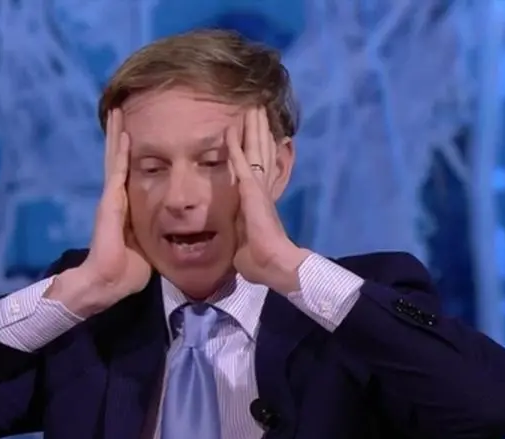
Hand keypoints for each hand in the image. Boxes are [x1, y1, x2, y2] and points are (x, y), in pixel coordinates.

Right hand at [50, 109, 150, 313]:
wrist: (108, 281)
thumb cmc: (128, 269)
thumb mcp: (147, 245)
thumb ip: (155, 232)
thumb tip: (173, 230)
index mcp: (124, 207)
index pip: (127, 173)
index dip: (129, 153)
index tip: (134, 132)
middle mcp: (115, 198)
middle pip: (118, 159)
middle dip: (119, 135)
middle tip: (122, 110)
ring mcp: (111, 198)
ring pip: (115, 159)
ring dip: (116, 135)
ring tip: (117, 112)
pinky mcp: (111, 203)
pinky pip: (117, 172)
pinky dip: (120, 152)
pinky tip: (123, 134)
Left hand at [227, 108, 309, 293]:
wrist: (274, 264)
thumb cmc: (260, 261)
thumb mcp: (245, 247)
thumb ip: (242, 240)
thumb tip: (239, 250)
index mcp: (260, 202)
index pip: (259, 170)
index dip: (259, 152)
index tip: (260, 136)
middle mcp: (262, 190)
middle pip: (261, 153)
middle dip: (259, 131)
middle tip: (258, 109)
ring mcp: (257, 188)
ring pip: (255, 151)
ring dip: (253, 129)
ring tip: (253, 108)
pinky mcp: (251, 190)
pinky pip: (240, 163)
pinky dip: (235, 145)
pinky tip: (231, 128)